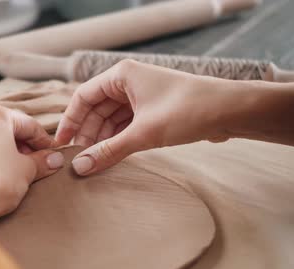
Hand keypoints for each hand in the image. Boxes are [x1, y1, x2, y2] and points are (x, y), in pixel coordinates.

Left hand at [0, 105, 63, 238]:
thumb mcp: (26, 169)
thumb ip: (42, 161)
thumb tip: (55, 159)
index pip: (29, 125)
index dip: (45, 141)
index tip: (54, 154)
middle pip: (9, 129)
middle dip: (27, 146)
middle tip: (40, 163)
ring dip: (11, 152)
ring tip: (23, 170)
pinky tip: (3, 174)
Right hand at [55, 60, 240, 175]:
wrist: (231, 111)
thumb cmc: (189, 110)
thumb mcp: (144, 133)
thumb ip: (109, 151)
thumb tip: (81, 168)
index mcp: (122, 75)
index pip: (83, 97)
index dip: (70, 121)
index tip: (62, 144)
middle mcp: (129, 82)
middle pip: (96, 109)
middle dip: (88, 134)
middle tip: (80, 159)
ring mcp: (142, 96)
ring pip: (111, 119)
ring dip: (103, 139)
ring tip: (95, 161)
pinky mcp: (153, 110)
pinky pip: (126, 125)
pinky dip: (118, 140)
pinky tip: (113, 156)